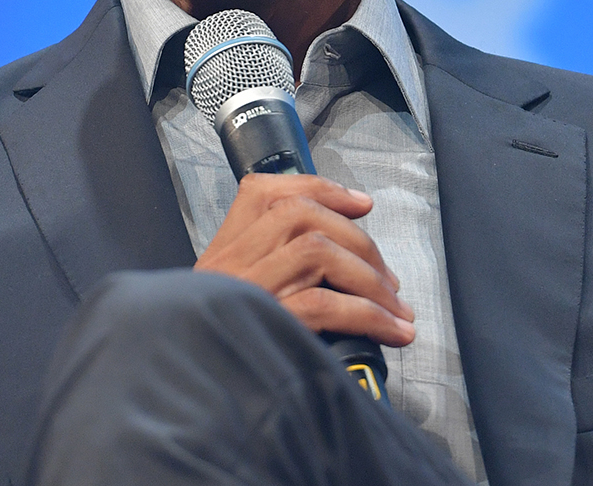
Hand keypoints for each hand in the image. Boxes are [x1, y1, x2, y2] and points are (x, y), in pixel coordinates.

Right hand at [193, 173, 415, 346]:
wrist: (196, 402)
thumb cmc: (230, 352)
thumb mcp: (238, 301)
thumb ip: (275, 271)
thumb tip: (350, 257)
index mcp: (222, 254)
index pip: (264, 193)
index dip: (320, 189)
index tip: (361, 204)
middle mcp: (227, 265)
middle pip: (300, 215)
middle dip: (359, 240)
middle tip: (389, 280)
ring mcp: (243, 293)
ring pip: (316, 250)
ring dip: (369, 277)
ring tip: (396, 309)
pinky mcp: (264, 326)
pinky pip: (324, 305)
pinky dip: (368, 316)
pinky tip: (391, 331)